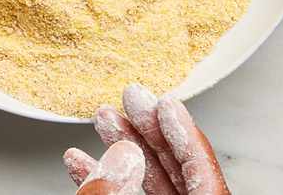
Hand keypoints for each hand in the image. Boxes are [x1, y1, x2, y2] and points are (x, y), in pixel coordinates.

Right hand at [64, 85, 230, 194]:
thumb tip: (118, 155)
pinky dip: (106, 178)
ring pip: (150, 180)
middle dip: (147, 128)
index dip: (181, 129)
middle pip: (175, 165)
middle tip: (131, 98)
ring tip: (103, 120)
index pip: (199, 163)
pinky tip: (83, 161)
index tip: (165, 101)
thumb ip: (123, 189)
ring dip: (122, 148)